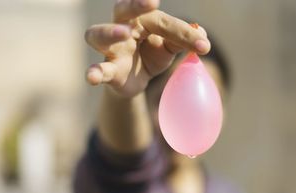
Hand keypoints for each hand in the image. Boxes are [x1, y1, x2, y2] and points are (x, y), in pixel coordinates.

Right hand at [85, 0, 210, 97]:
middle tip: (152, 2)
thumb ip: (182, 40)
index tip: (203, 46)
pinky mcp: (107, 70)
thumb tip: (202, 34)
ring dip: (110, 32)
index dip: (182, 32)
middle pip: (121, 9)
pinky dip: (94, 72)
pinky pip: (97, 69)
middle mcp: (122, 28)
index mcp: (141, 19)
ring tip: (124, 34)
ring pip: (98, 34)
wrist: (135, 81)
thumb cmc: (151, 55)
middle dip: (134, 4)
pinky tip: (93, 77)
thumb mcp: (169, 48)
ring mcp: (111, 49)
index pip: (161, 20)